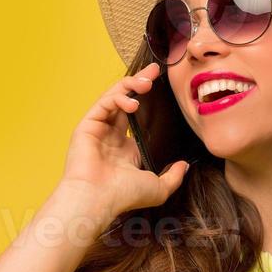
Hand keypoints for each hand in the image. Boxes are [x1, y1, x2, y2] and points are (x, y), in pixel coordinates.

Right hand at [60, 62, 189, 219]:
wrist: (98, 200)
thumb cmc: (123, 196)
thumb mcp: (158, 188)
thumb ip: (173, 177)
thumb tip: (184, 166)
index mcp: (124, 148)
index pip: (137, 115)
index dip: (148, 100)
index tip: (162, 86)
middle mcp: (110, 135)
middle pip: (125, 99)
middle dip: (139, 82)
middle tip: (155, 71)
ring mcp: (97, 129)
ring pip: (113, 97)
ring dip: (130, 86)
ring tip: (147, 83)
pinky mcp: (87, 125)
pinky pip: (103, 103)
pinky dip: (118, 98)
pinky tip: (132, 102)